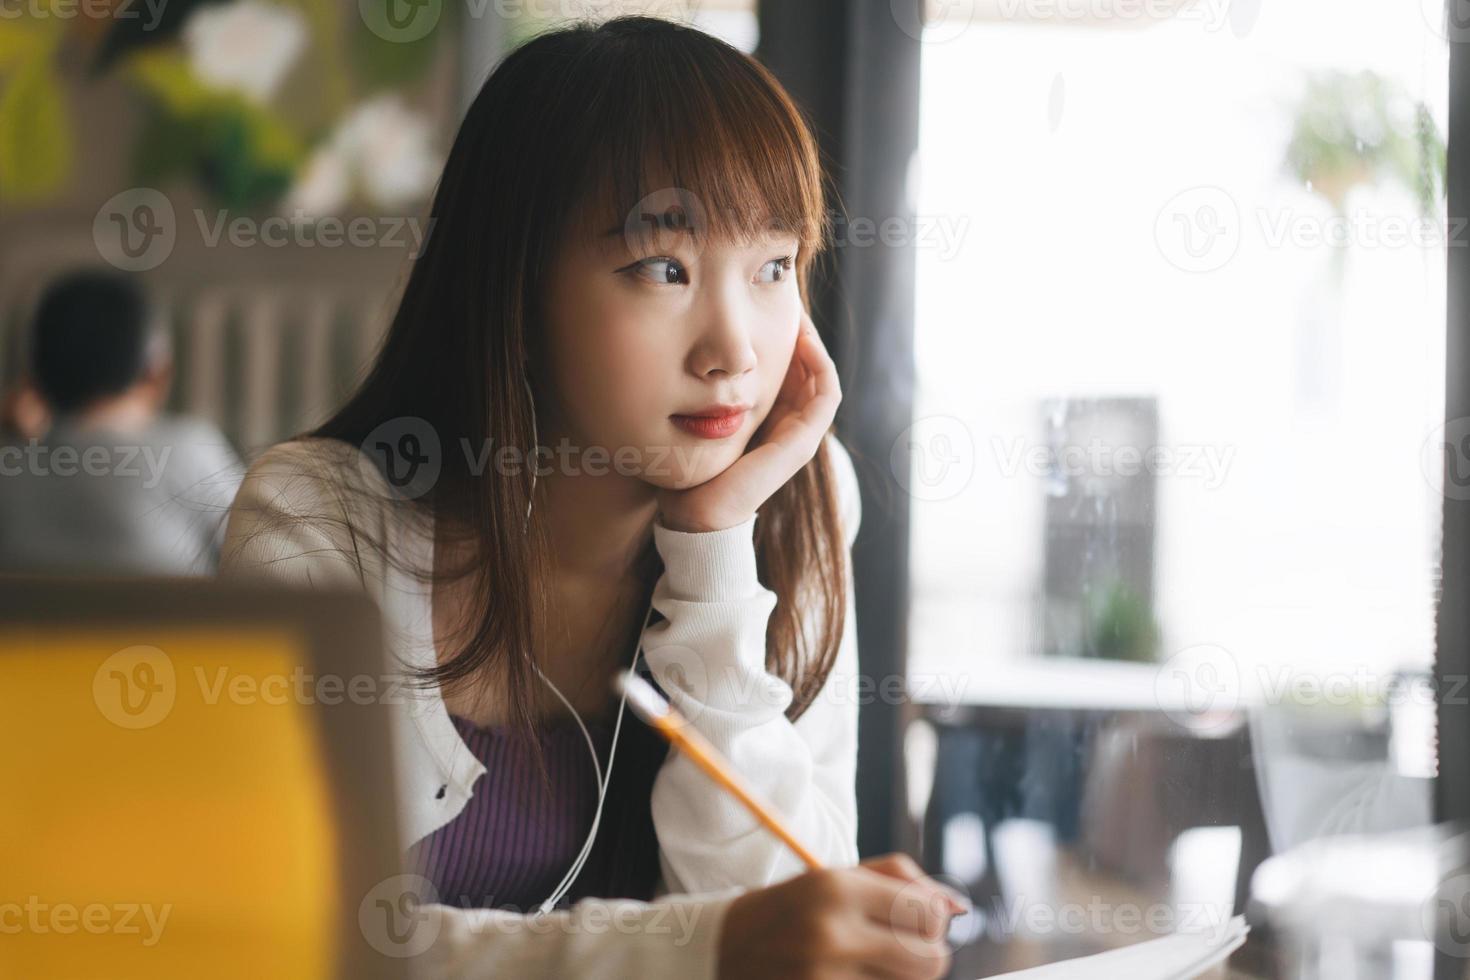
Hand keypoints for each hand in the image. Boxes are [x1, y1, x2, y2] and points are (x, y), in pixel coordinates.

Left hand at [657, 308, 840, 532]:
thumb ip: (703, 388)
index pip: (788, 366)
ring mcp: (799, 435)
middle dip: (797, 329)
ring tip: (795, 309)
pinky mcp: (800, 444)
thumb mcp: (696, 413)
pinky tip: (800, 337)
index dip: (782, 332)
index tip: (764, 300)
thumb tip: (688, 348)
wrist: (692, 511)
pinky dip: (820, 364)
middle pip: (807, 366)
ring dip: (812, 340)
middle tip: (783, 293)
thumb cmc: (689, 464)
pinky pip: (825, 395)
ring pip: (820, 375)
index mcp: (769, 417)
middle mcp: (788, 424)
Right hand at [716, 853, 967, 979]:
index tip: (914, 922)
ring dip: (899, 978)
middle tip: (898, 949)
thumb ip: (898, 881)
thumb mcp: (834, 879)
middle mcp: (830, 935)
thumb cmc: (787, 911)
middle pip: (931, 961)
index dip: (932, 920)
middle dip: (925, 955)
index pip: (927, 913)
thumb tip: (956, 906)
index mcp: (834, 888)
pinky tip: (851, 979)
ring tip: (870, 965)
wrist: (717, 952)